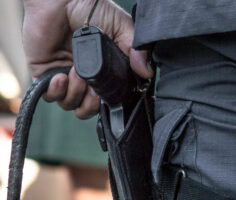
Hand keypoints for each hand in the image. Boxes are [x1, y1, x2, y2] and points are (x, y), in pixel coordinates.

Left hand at [22, 0, 153, 117]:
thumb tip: (148, 73)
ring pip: (70, 105)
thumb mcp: (122, 28)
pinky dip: (57, 92)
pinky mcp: (45, 72)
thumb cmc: (91, 7)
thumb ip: (136, 50)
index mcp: (102, 71)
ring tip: (75, 71)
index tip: (110, 95)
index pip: (106, 101)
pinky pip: (50, 97)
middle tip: (92, 86)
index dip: (109, 104)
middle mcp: (83, 76)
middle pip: (88, 109)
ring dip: (75, 93)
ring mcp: (64, 75)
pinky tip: (62, 76)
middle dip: (91, 104)